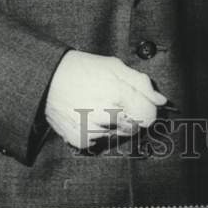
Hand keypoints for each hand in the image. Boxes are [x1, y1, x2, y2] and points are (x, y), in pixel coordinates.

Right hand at [45, 50, 166, 149]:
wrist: (47, 79)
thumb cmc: (82, 69)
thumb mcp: (114, 66)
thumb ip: (141, 83)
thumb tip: (161, 101)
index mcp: (118, 93)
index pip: (149, 116)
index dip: (148, 109)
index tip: (142, 104)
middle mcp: (106, 115)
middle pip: (136, 127)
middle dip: (131, 116)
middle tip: (116, 102)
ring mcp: (92, 130)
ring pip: (119, 135)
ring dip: (115, 124)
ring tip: (99, 105)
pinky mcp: (81, 140)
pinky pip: (101, 141)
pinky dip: (98, 131)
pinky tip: (88, 115)